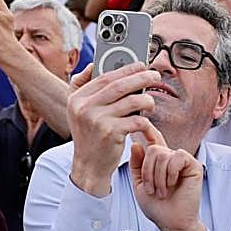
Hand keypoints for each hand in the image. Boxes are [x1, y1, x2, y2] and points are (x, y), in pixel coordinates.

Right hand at [67, 62, 161, 196]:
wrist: (89, 165)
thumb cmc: (88, 135)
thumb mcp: (75, 110)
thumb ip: (80, 85)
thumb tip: (92, 65)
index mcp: (77, 99)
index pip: (104, 77)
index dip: (125, 69)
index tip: (141, 64)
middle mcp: (85, 108)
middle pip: (120, 85)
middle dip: (141, 78)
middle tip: (155, 75)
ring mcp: (97, 120)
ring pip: (132, 101)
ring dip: (147, 99)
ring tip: (151, 102)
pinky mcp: (111, 134)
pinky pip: (137, 120)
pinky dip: (145, 120)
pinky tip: (147, 122)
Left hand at [128, 127, 205, 230]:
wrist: (171, 222)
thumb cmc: (157, 207)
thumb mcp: (139, 185)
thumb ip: (137, 165)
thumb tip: (136, 144)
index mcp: (158, 161)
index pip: (152, 140)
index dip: (146, 131)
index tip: (135, 126)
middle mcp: (170, 158)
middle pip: (152, 149)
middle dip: (147, 171)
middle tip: (152, 189)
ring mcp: (182, 161)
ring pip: (162, 154)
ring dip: (158, 177)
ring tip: (162, 192)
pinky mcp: (193, 165)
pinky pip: (177, 157)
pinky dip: (171, 173)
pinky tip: (173, 184)